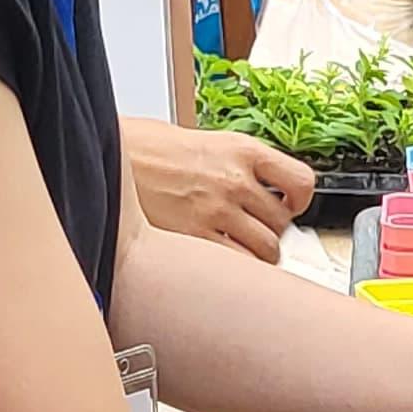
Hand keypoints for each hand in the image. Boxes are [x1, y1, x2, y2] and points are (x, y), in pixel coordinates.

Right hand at [123, 115, 312, 263]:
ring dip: (258, 254)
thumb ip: (241, 168)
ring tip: (237, 248)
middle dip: (271, 232)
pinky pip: (239, 264)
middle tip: (252, 232)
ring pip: (268, 249)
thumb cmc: (151, 150)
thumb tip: (268, 194)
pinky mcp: (195, 236)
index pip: (302, 181)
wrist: (111, 158)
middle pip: (282, 223)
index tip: (289, 207)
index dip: (300, 201)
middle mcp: (235, 179)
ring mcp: (216, 209)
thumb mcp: (207, 143)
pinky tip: (221, 259)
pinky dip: (237, 268)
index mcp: (243, 150)